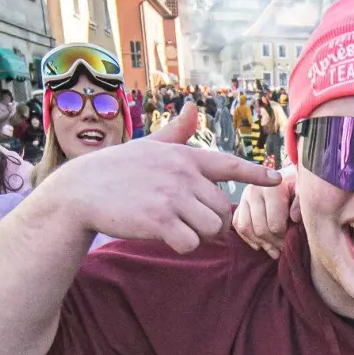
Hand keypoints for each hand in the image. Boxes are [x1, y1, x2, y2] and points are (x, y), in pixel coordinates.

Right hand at [43, 103, 280, 253]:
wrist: (80, 192)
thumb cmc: (115, 170)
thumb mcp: (147, 146)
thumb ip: (175, 133)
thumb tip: (191, 109)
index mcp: (184, 156)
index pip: (229, 164)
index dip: (254, 173)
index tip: (274, 179)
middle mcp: (183, 174)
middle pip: (223, 209)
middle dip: (213, 222)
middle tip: (191, 224)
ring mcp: (172, 197)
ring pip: (212, 229)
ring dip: (199, 236)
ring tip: (177, 229)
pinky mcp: (160, 221)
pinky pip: (191, 243)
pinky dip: (182, 246)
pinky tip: (164, 237)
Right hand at [232, 165, 297, 258]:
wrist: (288, 176)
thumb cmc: (299, 186)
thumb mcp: (306, 190)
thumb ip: (302, 202)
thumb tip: (294, 217)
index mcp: (271, 187)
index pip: (274, 225)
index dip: (285, 237)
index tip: (293, 240)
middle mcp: (253, 191)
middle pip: (260, 229)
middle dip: (274, 243)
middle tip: (285, 249)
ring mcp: (244, 197)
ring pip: (246, 229)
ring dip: (261, 243)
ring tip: (275, 251)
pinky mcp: (239, 204)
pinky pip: (238, 226)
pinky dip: (248, 238)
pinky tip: (261, 245)